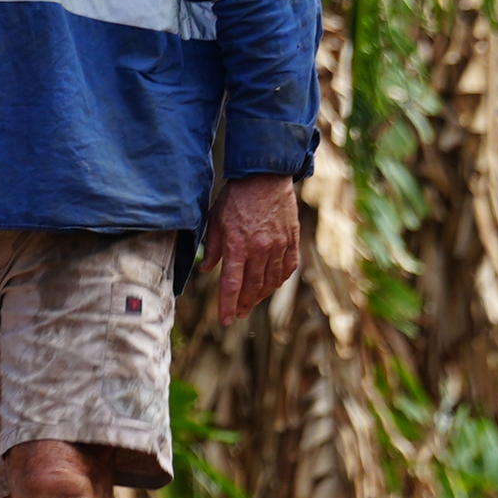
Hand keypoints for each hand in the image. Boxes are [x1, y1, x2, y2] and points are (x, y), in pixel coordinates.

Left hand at [208, 173, 301, 326]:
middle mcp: (260, 249)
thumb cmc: (236, 197)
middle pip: (252, 288)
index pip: (231, 284)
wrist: (265, 177)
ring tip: (250, 302)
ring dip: (260, 296)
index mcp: (238, 245)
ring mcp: (279, 246)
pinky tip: (270, 285)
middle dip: (243, 304)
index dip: (227, 305)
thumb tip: (206, 270)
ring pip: (271, 282)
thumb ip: (212, 247)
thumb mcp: (216, 220)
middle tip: (237, 313)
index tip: (225, 320)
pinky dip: (278, 280)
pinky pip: (287, 268)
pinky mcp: (292, 241)